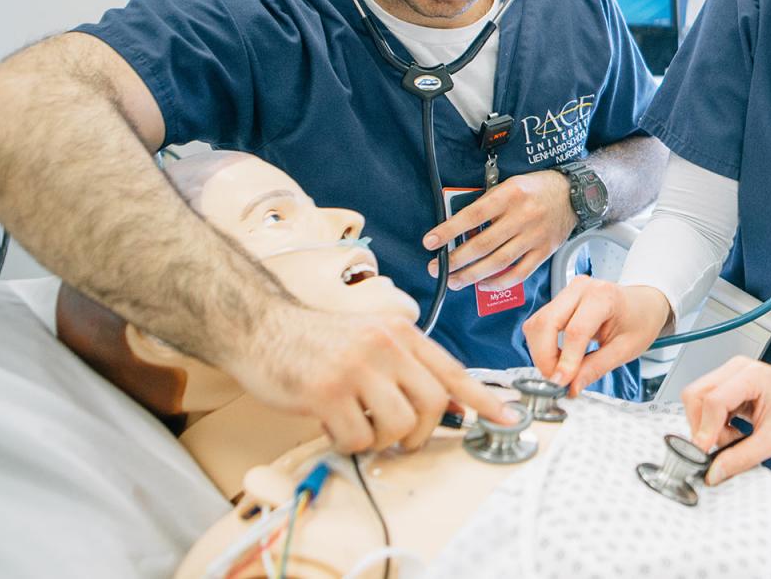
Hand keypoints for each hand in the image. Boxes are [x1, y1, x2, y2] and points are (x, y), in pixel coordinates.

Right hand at [228, 304, 515, 452]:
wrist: (261, 327)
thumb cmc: (318, 341)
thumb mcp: (372, 341)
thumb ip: (409, 369)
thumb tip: (453, 408)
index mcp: (401, 333)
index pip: (453, 370)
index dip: (483, 398)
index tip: (509, 417)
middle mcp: (386, 346)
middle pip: (434, 403)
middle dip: (422, 432)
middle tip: (400, 438)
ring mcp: (357, 367)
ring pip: (400, 424)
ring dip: (383, 440)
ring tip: (361, 428)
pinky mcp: (327, 391)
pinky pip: (358, 437)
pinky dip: (349, 443)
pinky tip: (334, 427)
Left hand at [423, 170, 574, 289]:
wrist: (573, 194)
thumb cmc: (535, 188)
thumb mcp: (508, 185)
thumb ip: (487, 204)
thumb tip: (458, 228)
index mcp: (510, 195)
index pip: (473, 216)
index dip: (449, 231)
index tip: (430, 242)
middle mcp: (523, 216)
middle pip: (483, 244)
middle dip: (455, 260)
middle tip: (437, 268)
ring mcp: (535, 236)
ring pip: (498, 262)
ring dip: (472, 275)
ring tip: (454, 280)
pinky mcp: (544, 251)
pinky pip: (519, 273)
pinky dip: (499, 282)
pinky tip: (483, 284)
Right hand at [522, 276, 672, 395]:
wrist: (643, 304)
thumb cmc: (640, 321)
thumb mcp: (626, 349)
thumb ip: (596, 368)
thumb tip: (571, 387)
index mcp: (604, 296)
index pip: (575, 331)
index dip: (565, 361)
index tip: (561, 383)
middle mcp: (581, 289)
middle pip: (546, 323)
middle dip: (544, 357)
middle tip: (556, 381)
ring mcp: (567, 292)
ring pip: (536, 324)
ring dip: (541, 353)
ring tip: (561, 371)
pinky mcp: (559, 300)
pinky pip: (539, 324)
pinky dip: (542, 346)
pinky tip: (559, 358)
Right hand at [683, 357, 770, 485]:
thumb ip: (741, 457)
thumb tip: (714, 471)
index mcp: (750, 375)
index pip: (713, 400)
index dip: (705, 430)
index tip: (704, 454)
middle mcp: (736, 369)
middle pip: (696, 396)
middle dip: (702, 427)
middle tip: (722, 446)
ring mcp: (731, 375)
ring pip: (697, 401)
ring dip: (708, 427)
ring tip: (734, 439)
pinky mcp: (729, 386)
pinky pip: (706, 405)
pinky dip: (714, 424)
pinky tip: (734, 432)